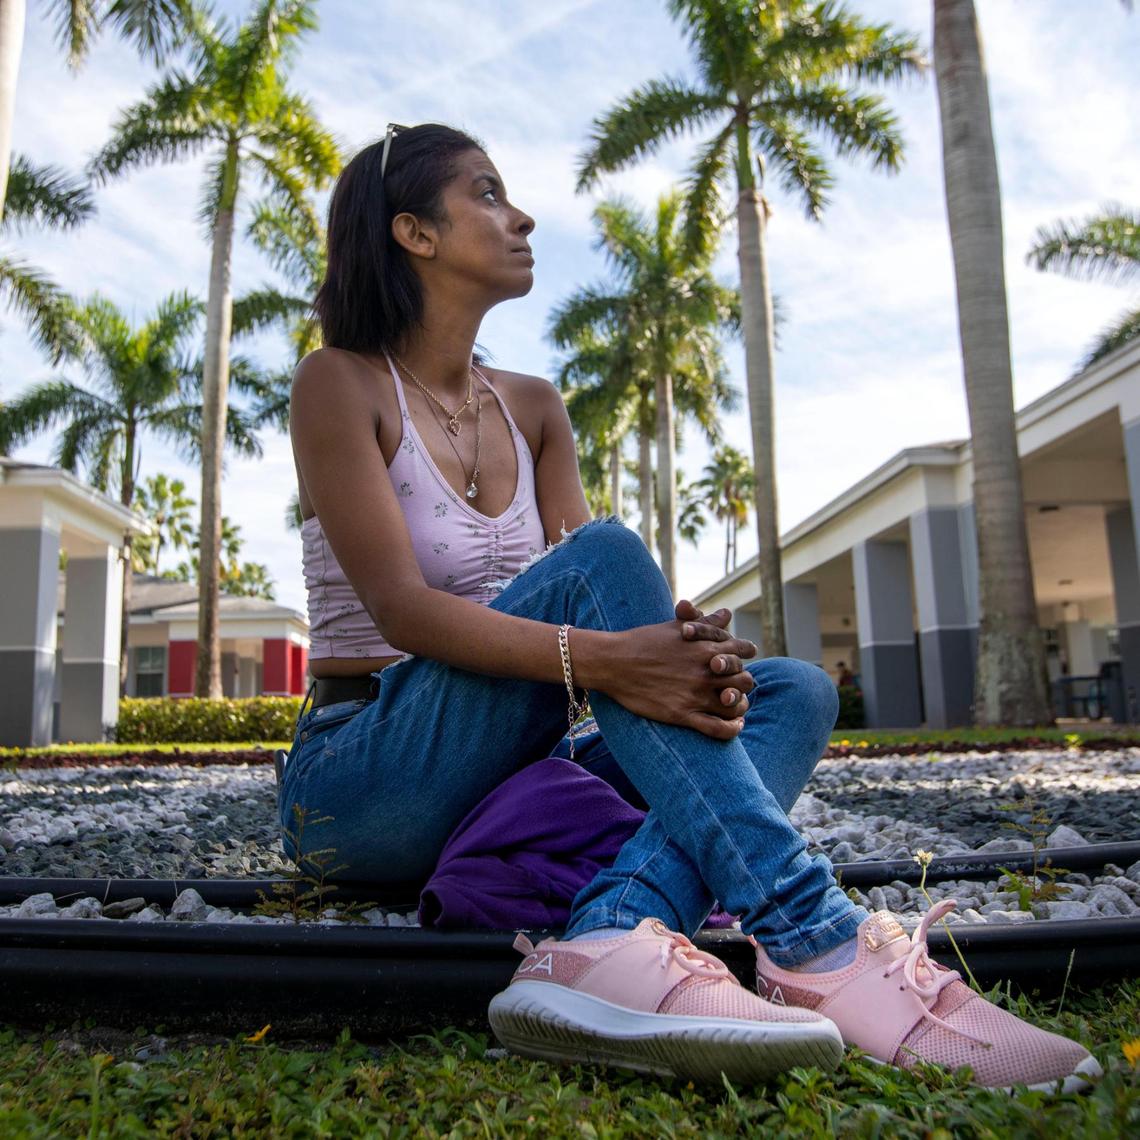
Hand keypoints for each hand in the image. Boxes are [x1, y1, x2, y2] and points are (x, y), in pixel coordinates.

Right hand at [586, 620, 758, 741]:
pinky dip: (732, 729)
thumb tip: (726, 614)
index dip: (745, 655)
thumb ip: (705, 623)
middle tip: (735, 685)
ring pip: (735, 705)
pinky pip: (717, 728)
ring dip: (740, 706)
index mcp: (706, 646)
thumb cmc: (643, 641)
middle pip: (745, 680)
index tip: (740, 660)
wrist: (613, 662)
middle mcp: (705, 671)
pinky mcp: (682, 714)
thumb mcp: (676, 627)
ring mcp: (695, 694)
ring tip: (735, 707)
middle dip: (743, 682)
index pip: (743, 651)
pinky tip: (734, 725)